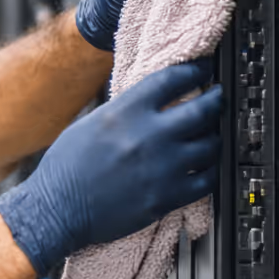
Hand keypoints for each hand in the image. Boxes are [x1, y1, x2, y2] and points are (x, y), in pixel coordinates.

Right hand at [0, 60, 221, 275]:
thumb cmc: (66, 168)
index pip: (171, 80)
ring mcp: (162, 167)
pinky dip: (210, 171)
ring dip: (214, 137)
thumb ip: (123, 110)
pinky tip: (205, 167)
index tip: (203, 69)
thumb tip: (149, 100)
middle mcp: (148, 136)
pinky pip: (208, 180)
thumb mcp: (89, 124)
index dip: (194, 71)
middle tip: (219, 97)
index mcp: (124, 113)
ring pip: (211, 145)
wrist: (59, 208)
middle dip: (216, 100)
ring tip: (211, 134)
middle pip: (203, 109)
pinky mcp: (168, 196)